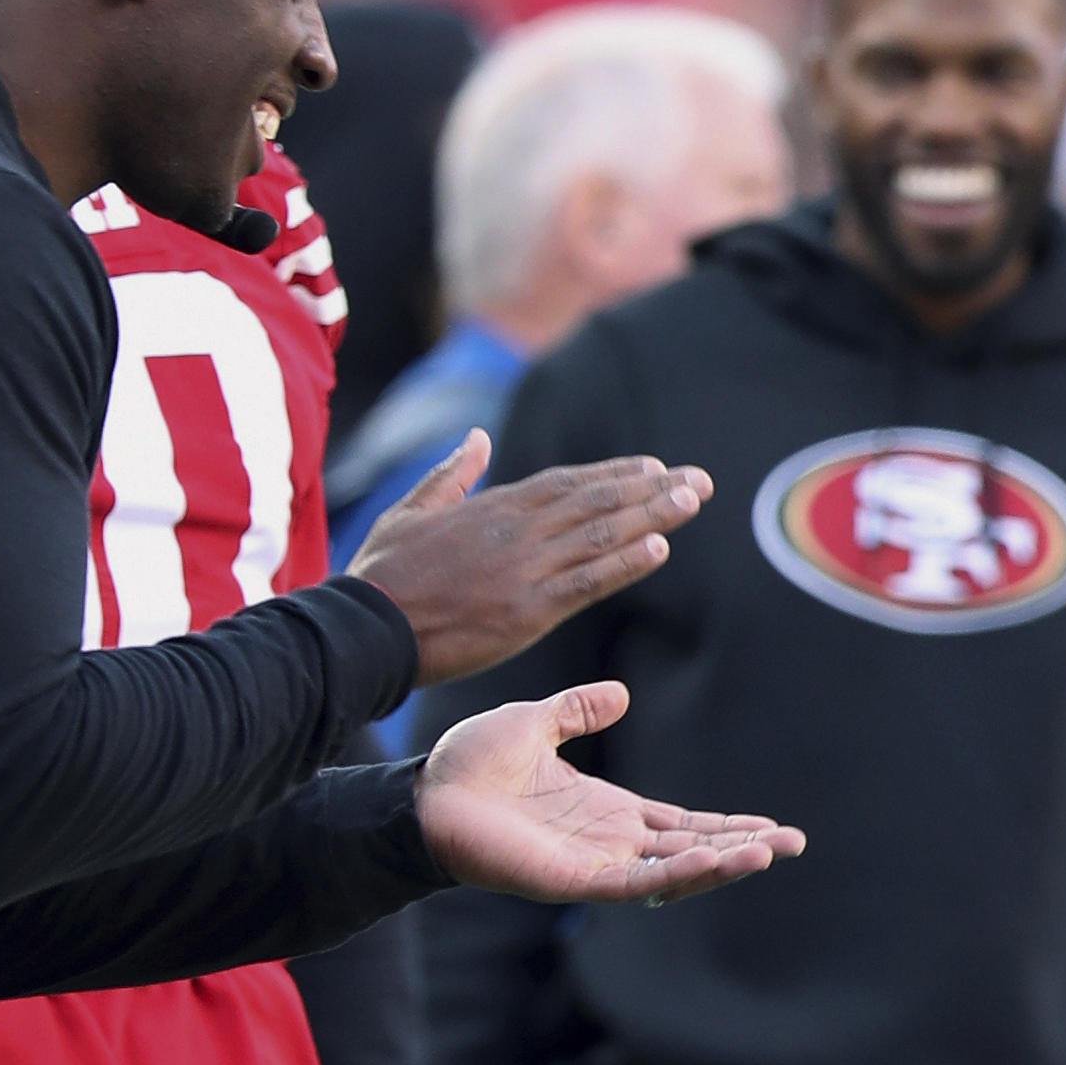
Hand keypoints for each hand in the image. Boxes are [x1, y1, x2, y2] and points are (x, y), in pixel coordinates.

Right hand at [347, 432, 711, 686]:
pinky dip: (623, 564)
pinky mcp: (527, 610)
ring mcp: (524, 570)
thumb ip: (450, 474)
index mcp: (492, 508)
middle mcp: (516, 532)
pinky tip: (658, 549)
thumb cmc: (381, 573)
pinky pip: (586, 583)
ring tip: (692, 501)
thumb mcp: (410, 510)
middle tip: (699, 480)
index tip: (654, 467)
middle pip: (596, 502)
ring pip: (600, 536)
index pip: (567, 483)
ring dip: (652, 516)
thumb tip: (475, 438)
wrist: (366, 626)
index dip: (614, 474)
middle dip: (651, 489)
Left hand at [418, 682, 803, 903]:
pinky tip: (719, 863)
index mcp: (603, 808)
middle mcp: (606, 840)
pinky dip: (681, 874)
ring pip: (674, 869)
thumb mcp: (532, 724)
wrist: (422, 793)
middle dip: (742, 847)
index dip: (724, 823)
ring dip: (723, 862)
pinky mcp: (575, 880)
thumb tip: (620, 693)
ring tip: (771, 851)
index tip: (772, 825)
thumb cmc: (467, 766)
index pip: (679, 821)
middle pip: (690, 848)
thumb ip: (576, 712)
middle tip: (795, 842)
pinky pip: (640, 882)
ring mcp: (594, 863)